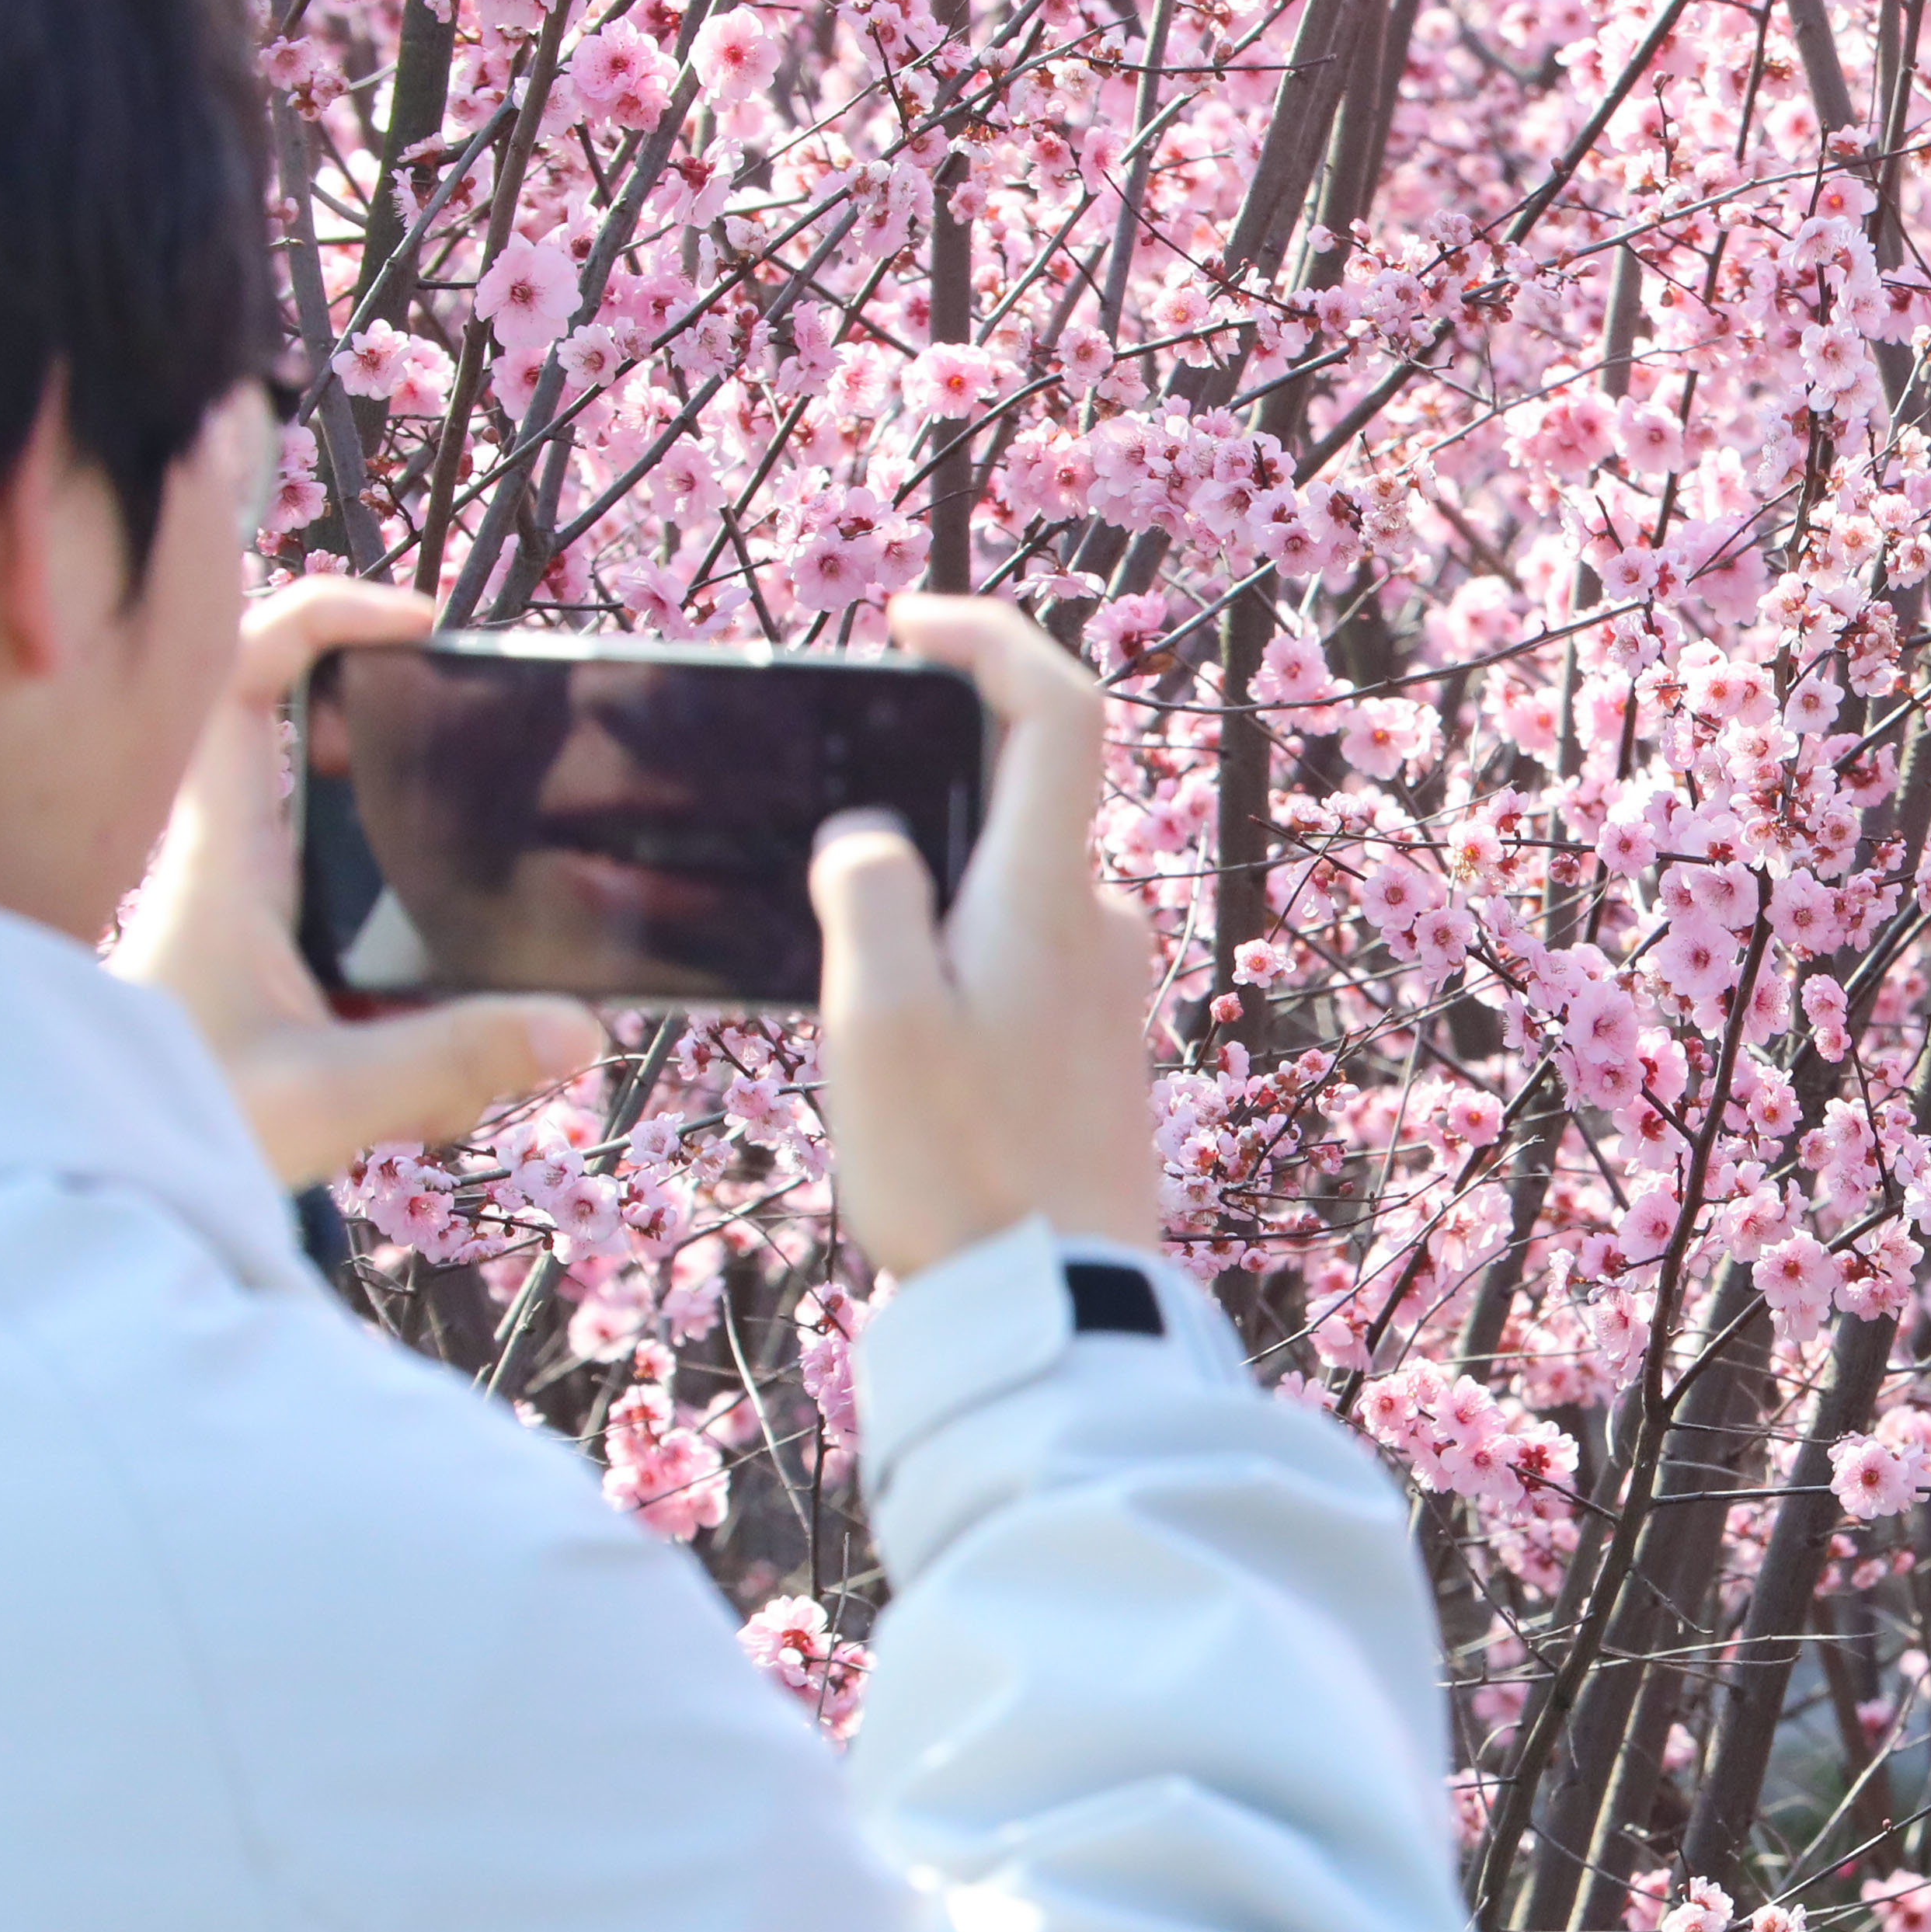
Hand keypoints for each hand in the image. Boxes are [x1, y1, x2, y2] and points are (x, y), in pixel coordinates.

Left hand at [114, 578, 600, 1187]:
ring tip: (492, 976)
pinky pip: (371, 936)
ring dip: (435, 891)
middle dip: (416, 752)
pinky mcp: (279, 973)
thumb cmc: (180, 1126)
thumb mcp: (325, 1097)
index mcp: (228, 858)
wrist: (109, 1191)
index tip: (417, 628)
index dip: (323, 617)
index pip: (243, 678)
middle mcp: (237, 867)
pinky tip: (452, 1075)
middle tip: (499, 767)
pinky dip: (429, 982)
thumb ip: (453, 1059)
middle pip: (318, 743)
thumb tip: (579, 1026)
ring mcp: (258, 917)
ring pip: (359, 851)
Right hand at [813, 594, 1166, 1280]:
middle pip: (1025, 792)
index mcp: (1050, 894)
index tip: (910, 627)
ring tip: (836, 937)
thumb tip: (870, 839)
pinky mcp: (1091, 1043)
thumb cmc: (962, 1166)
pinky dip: (953, 941)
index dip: (991, 639)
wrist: (1052, 1304)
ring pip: (1010, 879)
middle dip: (928, 770)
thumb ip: (868, 894)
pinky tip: (888, 1013)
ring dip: (931, 874)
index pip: (1060, 710)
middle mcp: (1100, 923)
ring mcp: (1105, 985)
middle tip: (825, 800)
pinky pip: (1018, 950)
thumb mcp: (877, 1015)